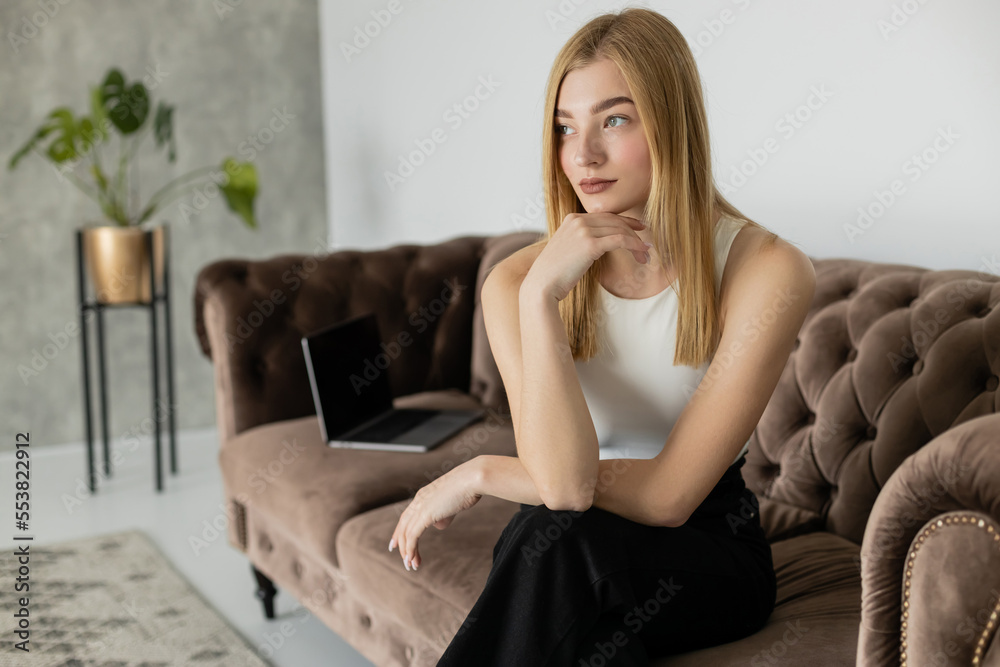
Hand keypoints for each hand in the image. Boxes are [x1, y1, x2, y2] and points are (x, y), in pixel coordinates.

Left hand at [388, 461, 482, 570]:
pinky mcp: (425, 515)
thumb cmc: (468, 489)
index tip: (397, 543)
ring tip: (412, 565)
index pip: (406, 516)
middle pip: (403, 525)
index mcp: (423, 496)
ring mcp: (420, 507)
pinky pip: (413, 536)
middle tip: (404, 559)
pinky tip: (413, 559)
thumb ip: (443, 514)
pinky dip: (411, 549)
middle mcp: (418, 500)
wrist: (472, 479)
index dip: (400, 530)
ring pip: (406, 533)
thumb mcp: (452, 504)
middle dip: (401, 544)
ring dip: (407, 551)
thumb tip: (438, 524)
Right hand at [522, 212, 648, 301]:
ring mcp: (583, 231)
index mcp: (572, 219)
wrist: (541, 285)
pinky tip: (642, 253)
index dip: (625, 221)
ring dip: (636, 243)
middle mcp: (578, 220)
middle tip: (646, 245)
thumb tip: (600, 245)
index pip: (605, 216)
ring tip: (645, 256)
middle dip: (634, 232)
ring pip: (620, 230)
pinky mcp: (590, 245)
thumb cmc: (554, 274)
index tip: (638, 229)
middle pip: (615, 221)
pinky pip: (620, 240)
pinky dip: (634, 246)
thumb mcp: (567, 250)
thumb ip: (581, 241)